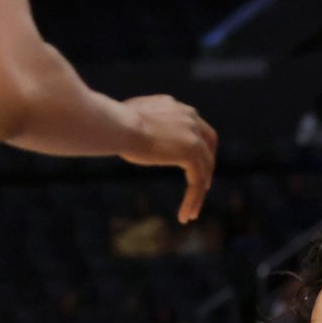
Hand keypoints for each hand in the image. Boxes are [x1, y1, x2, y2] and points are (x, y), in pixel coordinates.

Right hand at [121, 94, 217, 222]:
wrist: (118, 125)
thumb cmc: (112, 124)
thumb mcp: (128, 118)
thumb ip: (139, 122)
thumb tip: (126, 127)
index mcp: (175, 107)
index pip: (195, 126)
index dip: (197, 144)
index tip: (191, 161)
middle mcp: (190, 116)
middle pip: (209, 142)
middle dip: (207, 164)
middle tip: (202, 184)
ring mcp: (193, 134)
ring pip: (204, 167)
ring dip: (199, 190)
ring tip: (192, 211)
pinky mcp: (191, 152)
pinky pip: (197, 181)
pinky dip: (194, 199)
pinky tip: (186, 215)